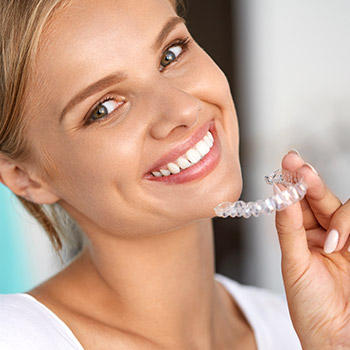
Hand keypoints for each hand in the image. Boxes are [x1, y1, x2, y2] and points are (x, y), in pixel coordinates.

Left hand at [275, 151, 349, 349]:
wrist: (335, 338)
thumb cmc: (310, 306)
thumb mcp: (293, 264)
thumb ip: (289, 228)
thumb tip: (280, 193)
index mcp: (301, 236)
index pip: (298, 202)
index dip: (293, 182)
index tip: (287, 163)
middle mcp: (323, 234)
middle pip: (319, 199)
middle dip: (309, 181)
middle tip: (299, 166)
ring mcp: (345, 240)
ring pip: (342, 208)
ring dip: (331, 208)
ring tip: (325, 231)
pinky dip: (347, 224)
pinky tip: (336, 238)